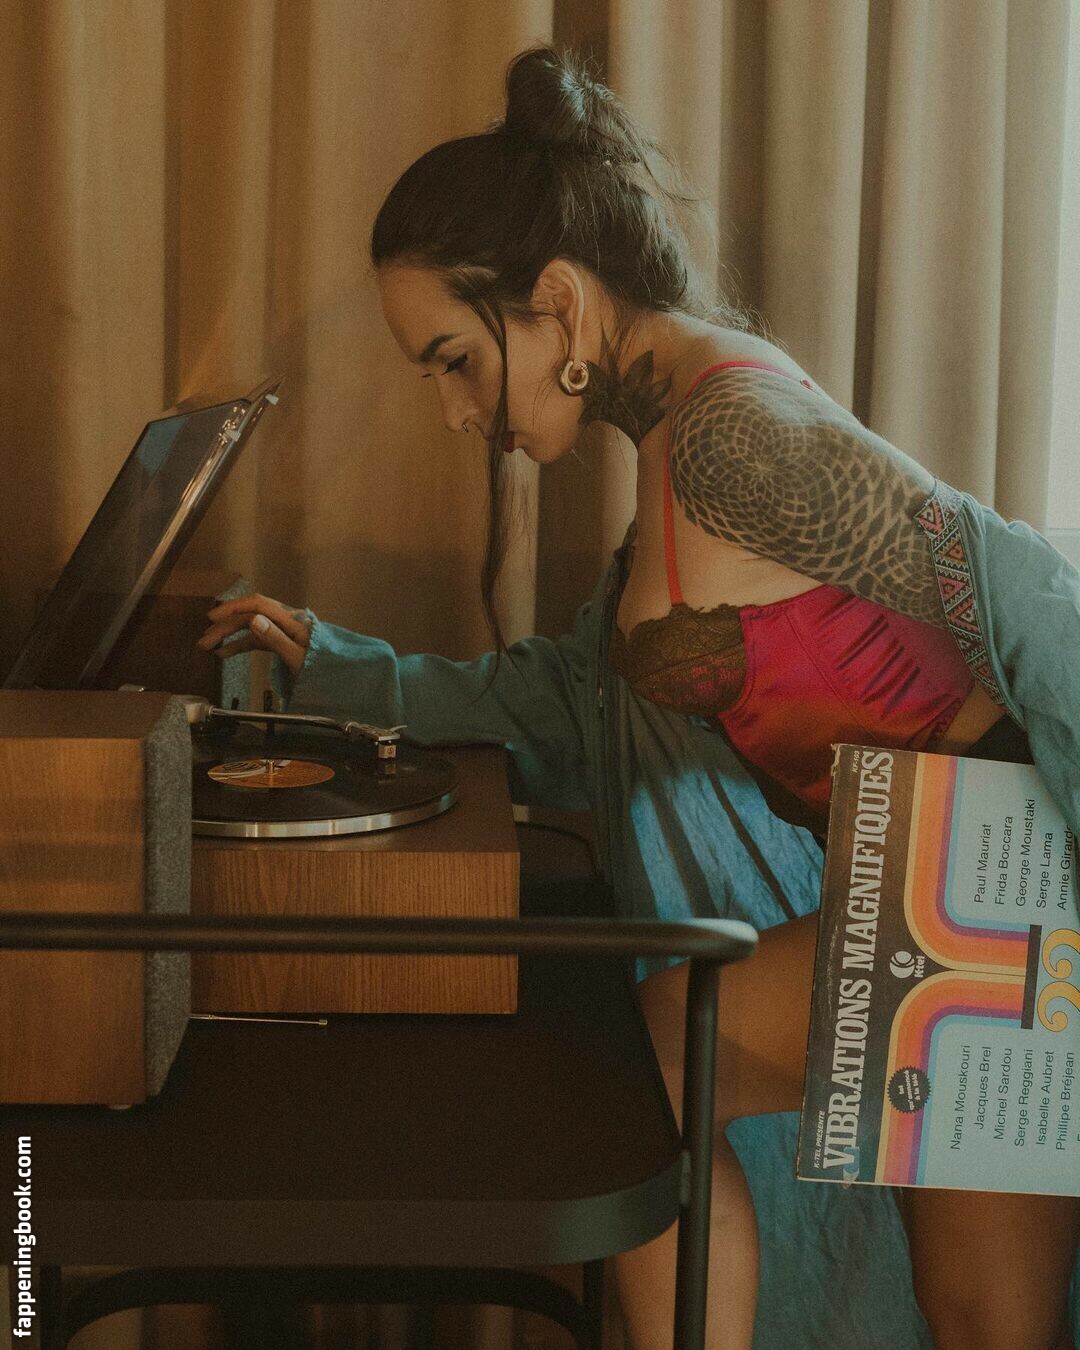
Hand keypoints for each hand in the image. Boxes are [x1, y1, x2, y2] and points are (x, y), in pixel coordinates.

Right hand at [196, 594, 312, 676]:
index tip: (213, 618)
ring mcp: (283, 631)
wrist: (338, 679)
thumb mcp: (299, 657)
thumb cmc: (323, 670)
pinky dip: (240, 644)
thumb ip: (277, 639)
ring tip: (207, 645)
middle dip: (225, 626)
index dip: (234, 608)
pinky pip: (257, 639)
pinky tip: (224, 652)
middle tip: (203, 640)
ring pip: (250, 626)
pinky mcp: (281, 641)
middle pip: (250, 615)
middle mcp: (286, 621)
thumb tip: (253, 619)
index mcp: (292, 621)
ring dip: (229, 634)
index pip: (258, 605)